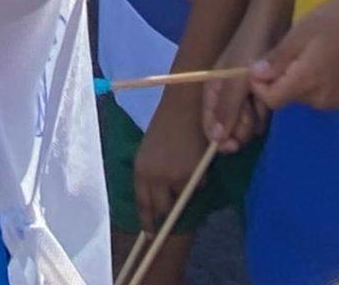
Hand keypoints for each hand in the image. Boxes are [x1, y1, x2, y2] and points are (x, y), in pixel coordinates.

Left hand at [132, 94, 211, 231]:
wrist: (185, 104)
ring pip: (182, 198)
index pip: (142, 204)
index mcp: (140, 169)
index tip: (151, 234)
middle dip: (169, 211)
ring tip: (187, 170)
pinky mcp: (192, 174)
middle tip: (174, 209)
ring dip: (186, 190)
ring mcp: (173, 177)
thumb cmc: (168, 124)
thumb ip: (153, 173)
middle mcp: (153, 176)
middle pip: (162, 209)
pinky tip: (196, 160)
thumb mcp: (152, 150)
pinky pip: (198, 186)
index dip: (147, 221)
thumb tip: (162, 197)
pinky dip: (199, 179)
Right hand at [203, 23, 276, 150]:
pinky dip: (264, 111)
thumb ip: (227, 109)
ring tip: (261, 104)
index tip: (232, 145)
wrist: (272, 20)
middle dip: (240, 126)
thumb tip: (215, 140)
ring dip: (255, 118)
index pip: (210, 123)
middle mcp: (225, 93)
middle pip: (230, 125)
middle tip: (251, 115)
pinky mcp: (259, 90)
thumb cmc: (249, 47)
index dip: (219, 137)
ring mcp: (243, 92)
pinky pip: (260, 111)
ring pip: (247, 120)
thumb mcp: (236, 79)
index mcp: (213, 89)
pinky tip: (269, 105)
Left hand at [251, 0, 338, 113]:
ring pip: (304, 97)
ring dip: (299, 80)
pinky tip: (328, 63)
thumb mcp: (301, 32)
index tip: (263, 64)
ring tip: (311, 53)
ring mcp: (338, 103)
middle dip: (281, 78)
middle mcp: (323, 100)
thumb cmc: (338, 21)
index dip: (260, 85)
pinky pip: (322, 97)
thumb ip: (278, 58)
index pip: (271, 100)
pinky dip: (317, 84)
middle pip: (287, 97)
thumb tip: (254, 74)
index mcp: (308, 81)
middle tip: (292, 50)